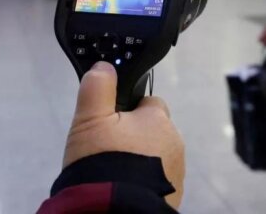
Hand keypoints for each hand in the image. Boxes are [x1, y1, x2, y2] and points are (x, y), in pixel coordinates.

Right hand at [63, 62, 184, 208]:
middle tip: (107, 149)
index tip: (110, 123)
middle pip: (152, 131)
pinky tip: (122, 185)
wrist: (114, 210)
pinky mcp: (173, 195)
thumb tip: (104, 67)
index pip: (149, 103)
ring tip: (112, 171)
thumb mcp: (90, 120)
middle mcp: (175, 143)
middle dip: (134, 137)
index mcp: (159, 119)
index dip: (128, 110)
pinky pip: (156, 179)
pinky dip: (142, 181)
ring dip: (139, 160)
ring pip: (155, 156)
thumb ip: (97, 88)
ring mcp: (176, 171)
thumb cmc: (103, 161)